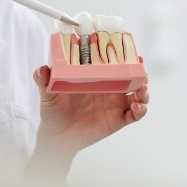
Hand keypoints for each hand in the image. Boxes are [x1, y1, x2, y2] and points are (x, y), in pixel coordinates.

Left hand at [32, 58, 149, 157]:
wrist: (57, 136)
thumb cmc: (53, 111)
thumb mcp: (48, 94)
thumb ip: (44, 81)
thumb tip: (41, 69)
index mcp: (97, 77)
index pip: (115, 62)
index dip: (125, 55)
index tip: (130, 50)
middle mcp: (110, 88)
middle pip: (132, 75)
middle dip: (140, 71)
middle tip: (140, 69)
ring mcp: (116, 103)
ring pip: (139, 93)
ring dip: (144, 89)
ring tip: (141, 90)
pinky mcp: (119, 119)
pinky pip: (136, 114)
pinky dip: (141, 109)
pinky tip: (137, 106)